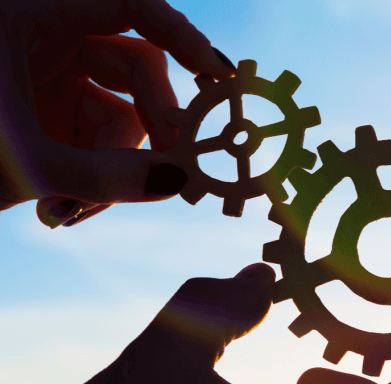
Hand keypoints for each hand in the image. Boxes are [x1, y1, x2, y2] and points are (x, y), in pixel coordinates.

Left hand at [0, 0, 235, 227]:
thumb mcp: (26, 164)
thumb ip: (108, 177)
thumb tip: (179, 182)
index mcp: (28, 13)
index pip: (129, 5)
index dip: (184, 37)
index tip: (220, 79)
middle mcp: (40, 37)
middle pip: (135, 67)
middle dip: (153, 127)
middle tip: (172, 173)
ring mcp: (39, 75)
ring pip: (115, 109)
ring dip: (112, 165)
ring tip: (77, 212)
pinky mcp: (37, 111)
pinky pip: (90, 135)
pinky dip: (86, 175)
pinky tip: (58, 211)